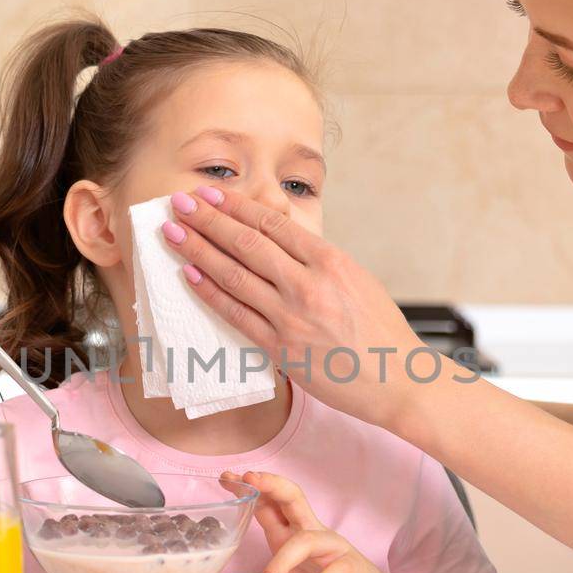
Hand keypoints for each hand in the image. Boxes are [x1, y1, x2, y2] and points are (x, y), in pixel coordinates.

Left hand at [163, 187, 452, 431]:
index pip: (272, 225)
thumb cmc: (380, 332)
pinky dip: (211, 293)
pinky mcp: (282, 347)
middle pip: (247, 243)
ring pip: (235, 274)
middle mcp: (308, 283)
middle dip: (209, 219)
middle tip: (180, 202)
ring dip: (199, 251)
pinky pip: (237, 314)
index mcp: (330, 260)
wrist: (398, 378)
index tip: (212, 194)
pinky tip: (190, 275)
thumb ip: (318, 262)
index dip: (236, 206)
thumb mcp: (357, 280)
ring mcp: (292, 315)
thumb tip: (280, 246)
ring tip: (174, 233)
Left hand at [210, 471, 415, 572]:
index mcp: (292, 533)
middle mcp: (312, 533)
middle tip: (248, 478)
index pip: (270, 503)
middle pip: (294, 497)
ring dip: (282, 562)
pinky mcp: (352, 567)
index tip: (225, 477)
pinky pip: (335, 569)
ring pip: (306, 541)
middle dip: (271, 484)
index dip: (250, 488)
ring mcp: (333, 547)